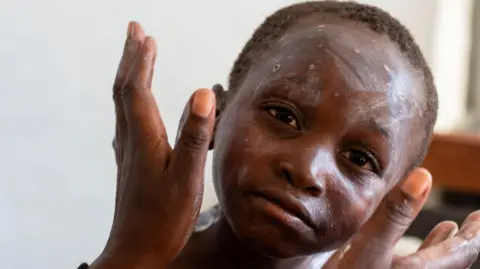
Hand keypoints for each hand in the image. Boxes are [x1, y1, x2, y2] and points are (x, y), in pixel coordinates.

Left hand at [91, 22, 215, 268]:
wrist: (136, 252)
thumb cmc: (163, 220)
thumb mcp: (186, 177)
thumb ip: (196, 135)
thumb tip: (203, 92)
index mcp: (144, 139)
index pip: (137, 88)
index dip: (141, 60)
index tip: (146, 35)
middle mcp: (131, 141)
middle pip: (124, 90)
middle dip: (130, 58)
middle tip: (136, 33)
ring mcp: (128, 153)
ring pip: (124, 105)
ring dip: (131, 76)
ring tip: (138, 59)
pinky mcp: (130, 164)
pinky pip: (127, 121)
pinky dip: (133, 100)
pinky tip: (138, 106)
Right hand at [323, 168, 479, 268]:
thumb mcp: (368, 248)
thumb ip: (394, 215)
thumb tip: (423, 178)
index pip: (461, 251)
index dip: (475, 234)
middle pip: (454, 260)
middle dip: (465, 239)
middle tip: (477, 222)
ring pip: (435, 264)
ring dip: (445, 245)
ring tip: (452, 230)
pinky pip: (416, 268)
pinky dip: (422, 252)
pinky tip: (412, 247)